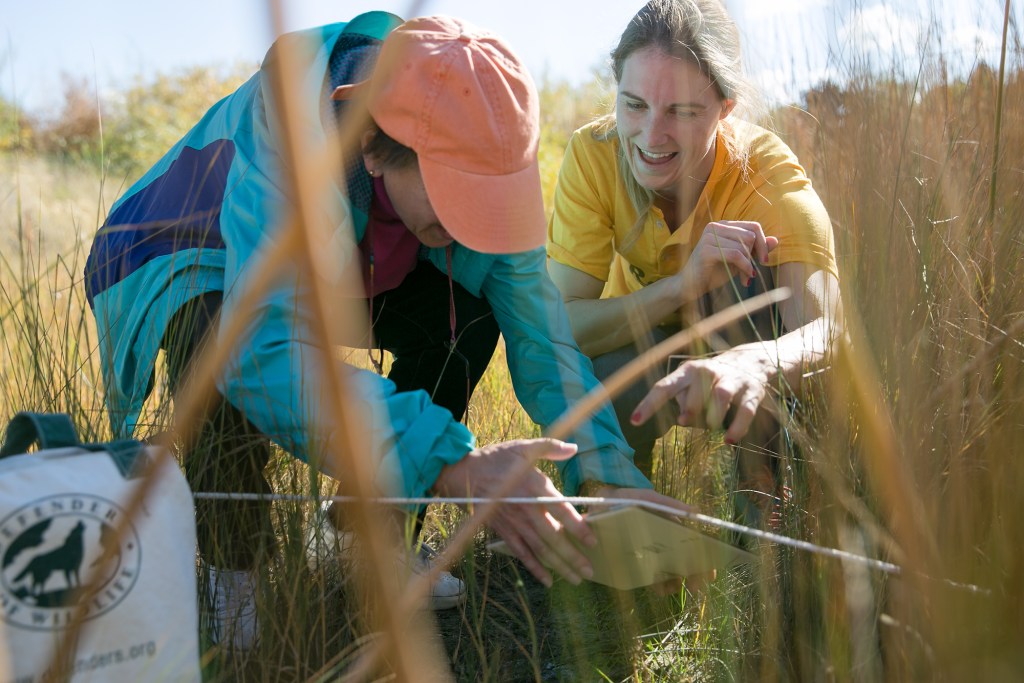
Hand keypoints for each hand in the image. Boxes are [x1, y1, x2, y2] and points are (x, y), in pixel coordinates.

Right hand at [433, 438, 596, 587]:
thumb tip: (574, 448)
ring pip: (539, 549)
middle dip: (573, 556)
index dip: (577, 527)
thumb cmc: (494, 459)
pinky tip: (547, 580)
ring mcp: (513, 523)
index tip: (592, 541)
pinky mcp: (503, 531)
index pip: (561, 510)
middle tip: (590, 571)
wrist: (461, 473)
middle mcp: (526, 509)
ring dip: (558, 565)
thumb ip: (549, 447)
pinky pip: (521, 553)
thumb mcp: (522, 447)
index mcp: (534, 486)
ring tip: (576, 579)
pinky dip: (534, 568)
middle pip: (553, 537)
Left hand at [584, 485, 713, 594]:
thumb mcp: (646, 498)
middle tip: (695, 588)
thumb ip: (668, 503)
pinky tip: (658, 588)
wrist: (598, 506)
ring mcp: (651, 551)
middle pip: (685, 560)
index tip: (710, 574)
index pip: (694, 543)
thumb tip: (696, 511)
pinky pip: (651, 575)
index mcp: (670, 525)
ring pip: (670, 570)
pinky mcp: (636, 560)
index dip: (705, 559)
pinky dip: (657, 583)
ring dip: (675, 582)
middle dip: (693, 575)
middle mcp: (664, 539)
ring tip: (672, 588)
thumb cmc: (625, 499)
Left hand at [630, 348, 774, 444]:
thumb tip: (682, 420)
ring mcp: (732, 380)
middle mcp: (708, 371)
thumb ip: (684, 400)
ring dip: (712, 417)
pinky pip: (745, 411)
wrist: (752, 361)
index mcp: (688, 371)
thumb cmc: (712, 379)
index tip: (635, 421)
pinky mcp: (752, 392)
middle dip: (690, 410)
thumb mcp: (692, 384)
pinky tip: (730, 439)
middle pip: (695, 393)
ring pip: (720, 397)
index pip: (664, 387)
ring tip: (711, 428)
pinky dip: (738, 427)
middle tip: (687, 420)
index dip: (649, 404)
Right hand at [677, 220, 777, 299]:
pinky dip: (744, 267)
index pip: (753, 226)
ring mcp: (709, 236)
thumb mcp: (739, 260)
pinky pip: (735, 254)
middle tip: (751, 273)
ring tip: (745, 278)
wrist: (691, 287)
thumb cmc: (714, 272)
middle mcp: (715, 226)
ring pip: (744, 245)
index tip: (764, 261)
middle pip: (750, 235)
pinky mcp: (706, 249)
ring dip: (749, 265)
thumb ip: (754, 249)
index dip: (763, 243)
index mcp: (723, 225)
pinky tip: (745, 278)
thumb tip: (776, 240)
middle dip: (755, 256)